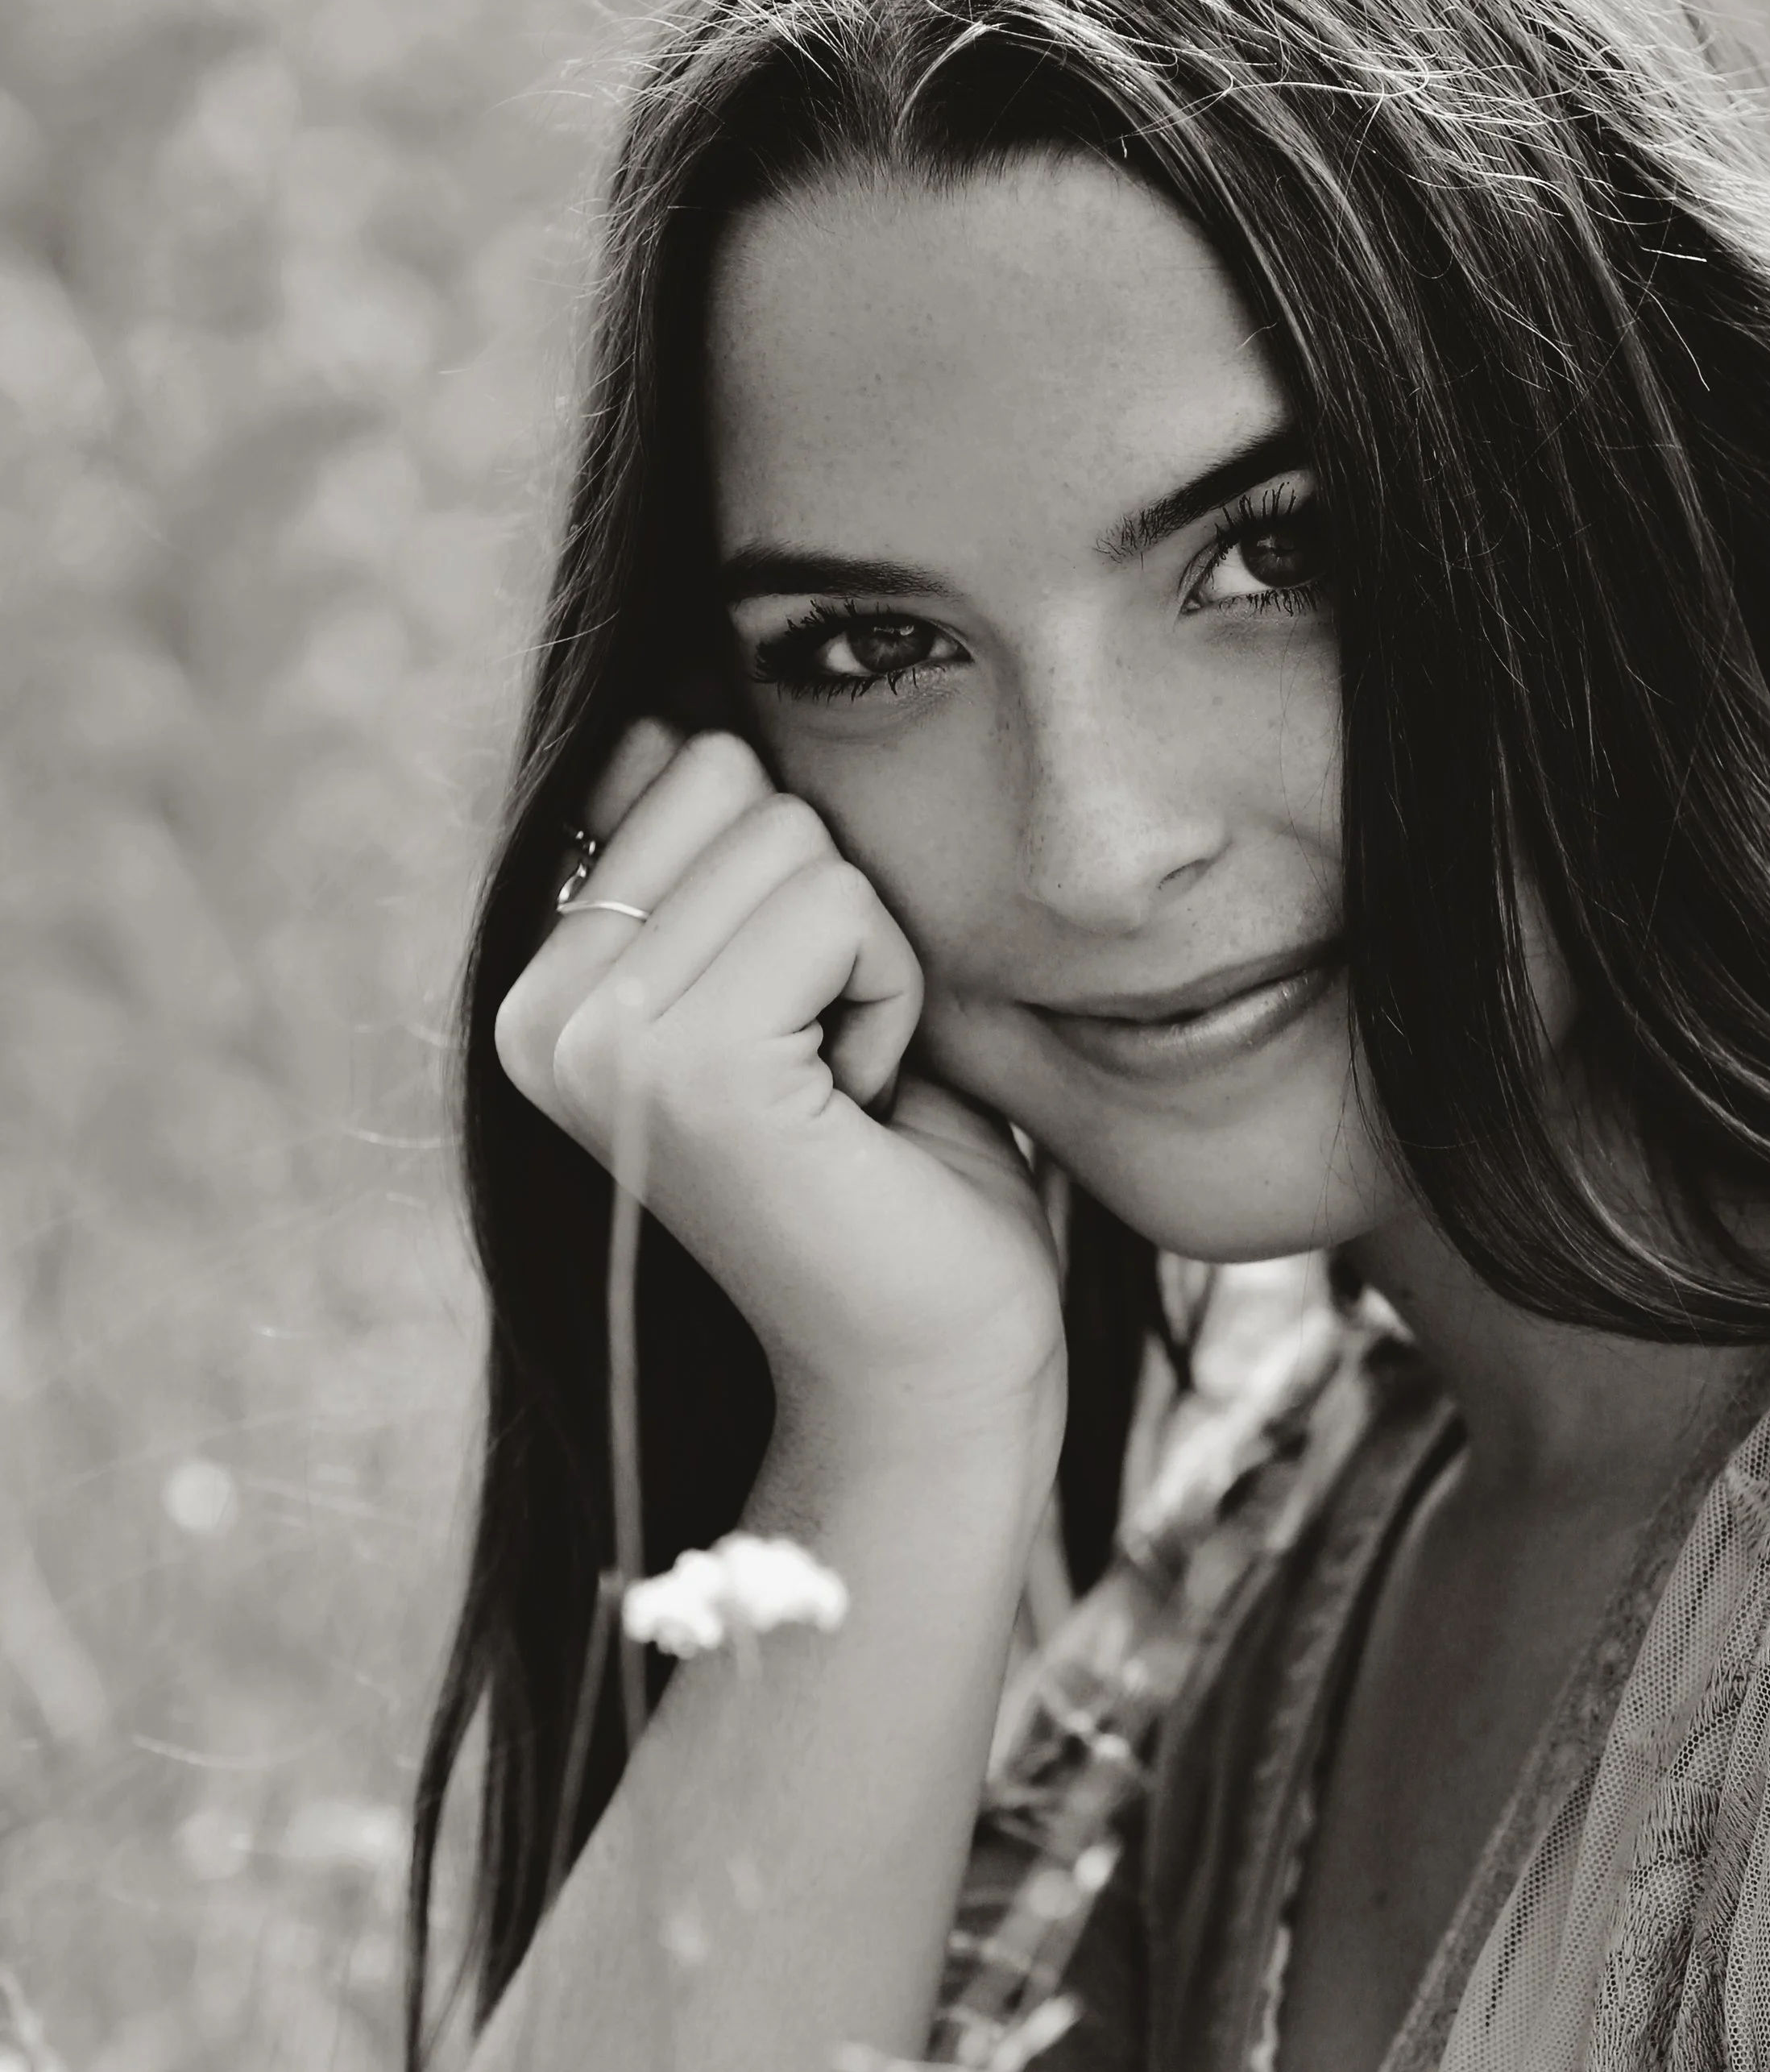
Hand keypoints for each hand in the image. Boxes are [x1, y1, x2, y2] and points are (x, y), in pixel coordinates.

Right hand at [495, 722, 1065, 1457]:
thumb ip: (716, 861)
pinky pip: (840, 908)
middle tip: (830, 1059)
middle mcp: (536, 1008)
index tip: (798, 1029)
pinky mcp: (681, 1066)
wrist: (930, 1360)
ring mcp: (594, 1039)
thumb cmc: (894, 1175)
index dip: (796, 880)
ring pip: (796, 836)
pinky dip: (894, 997)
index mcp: (543, 981)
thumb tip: (660, 711)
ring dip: (871, 958)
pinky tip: (866, 1108)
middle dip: (832, 903)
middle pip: (735, 777)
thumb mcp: (794, 980)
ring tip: (844, 1088)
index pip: (683, 760)